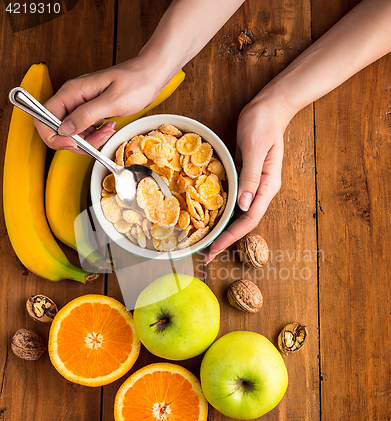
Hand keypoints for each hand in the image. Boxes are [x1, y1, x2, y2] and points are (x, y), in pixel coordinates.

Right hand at [34, 57, 162, 151]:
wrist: (150, 76)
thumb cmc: (135, 82)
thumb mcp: (112, 101)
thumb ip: (86, 115)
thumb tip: (65, 129)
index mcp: (72, 92)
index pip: (45, 116)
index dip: (53, 135)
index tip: (72, 143)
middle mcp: (73, 99)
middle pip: (58, 129)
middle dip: (76, 141)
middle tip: (96, 141)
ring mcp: (82, 106)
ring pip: (74, 134)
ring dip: (90, 140)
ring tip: (107, 131)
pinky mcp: (92, 112)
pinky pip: (86, 131)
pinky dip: (97, 136)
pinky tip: (109, 128)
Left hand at [204, 95, 292, 263]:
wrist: (270, 107)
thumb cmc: (263, 124)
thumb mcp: (255, 148)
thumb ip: (251, 177)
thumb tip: (244, 205)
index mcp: (268, 185)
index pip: (250, 218)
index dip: (232, 236)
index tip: (215, 248)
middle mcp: (262, 190)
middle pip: (244, 222)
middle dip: (226, 239)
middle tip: (206, 255)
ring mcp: (255, 185)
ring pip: (239, 214)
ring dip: (224, 229)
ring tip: (207, 243)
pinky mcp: (247, 178)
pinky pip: (235, 201)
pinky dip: (224, 213)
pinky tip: (212, 218)